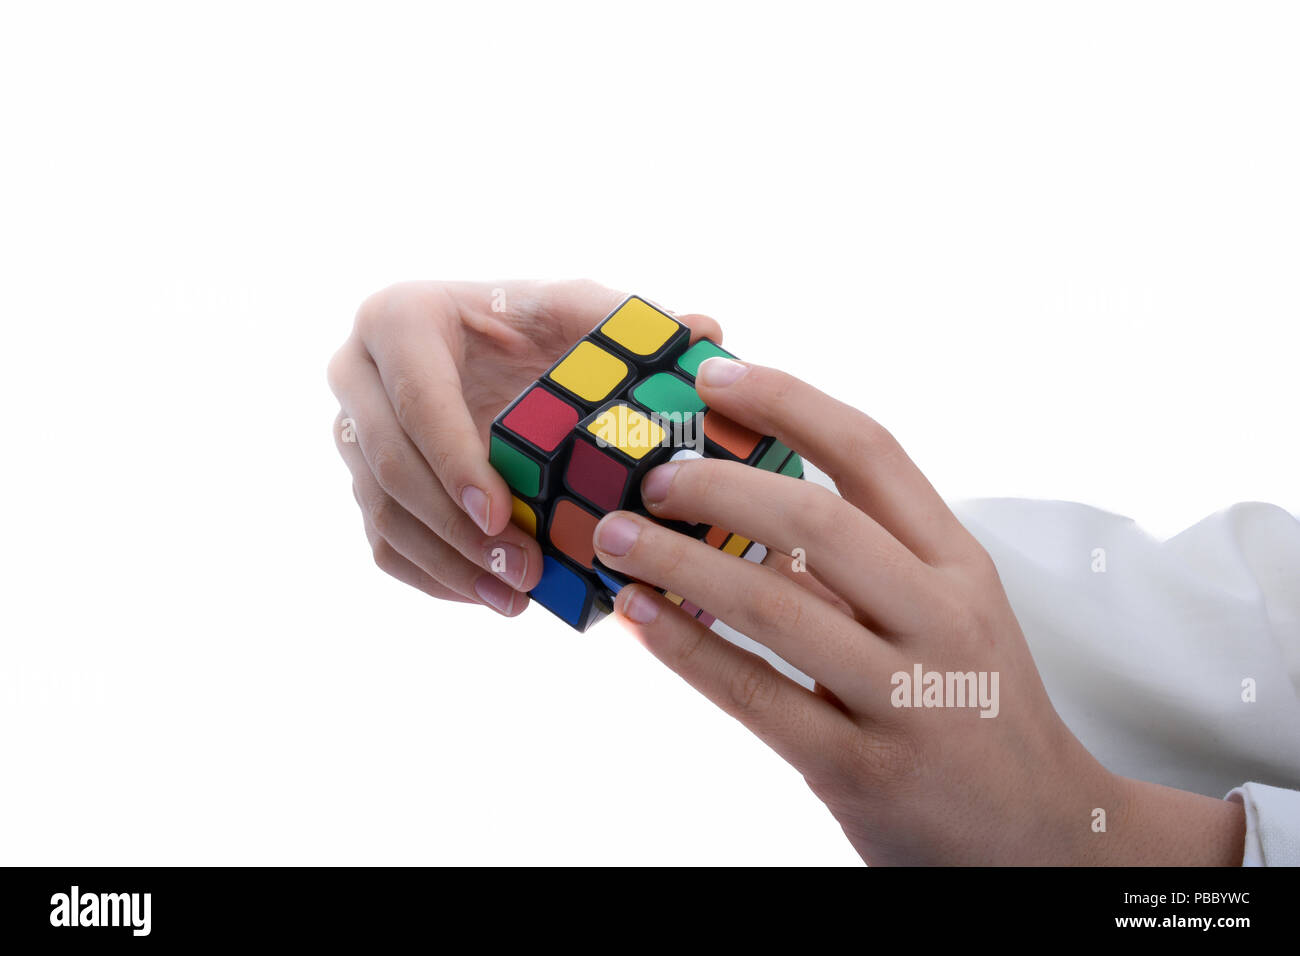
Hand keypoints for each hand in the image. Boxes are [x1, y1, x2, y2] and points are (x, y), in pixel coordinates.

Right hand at [326, 280, 720, 614]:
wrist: (503, 354)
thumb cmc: (547, 329)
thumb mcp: (585, 313)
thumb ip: (634, 319)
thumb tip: (704, 328)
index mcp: (400, 318)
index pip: (416, 396)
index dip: (454, 458)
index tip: (502, 515)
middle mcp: (357, 373)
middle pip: (388, 465)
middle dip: (455, 529)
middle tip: (521, 571)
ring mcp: (353, 434)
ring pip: (382, 512)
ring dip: (449, 564)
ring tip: (515, 597)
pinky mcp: (366, 483)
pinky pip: (383, 543)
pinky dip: (436, 578)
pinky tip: (493, 598)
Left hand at [593, 357, 1245, 864]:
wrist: (1039, 828)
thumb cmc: (974, 700)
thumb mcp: (947, 611)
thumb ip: (867, 558)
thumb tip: (745, 497)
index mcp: (957, 563)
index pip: (872, 453)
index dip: (789, 401)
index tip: (717, 377)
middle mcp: (938, 618)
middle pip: (817, 519)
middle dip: (720, 484)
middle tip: (652, 476)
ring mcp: (904, 696)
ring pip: (775, 606)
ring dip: (680, 563)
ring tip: (617, 537)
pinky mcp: (860, 767)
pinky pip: (755, 695)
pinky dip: (686, 649)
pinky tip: (639, 618)